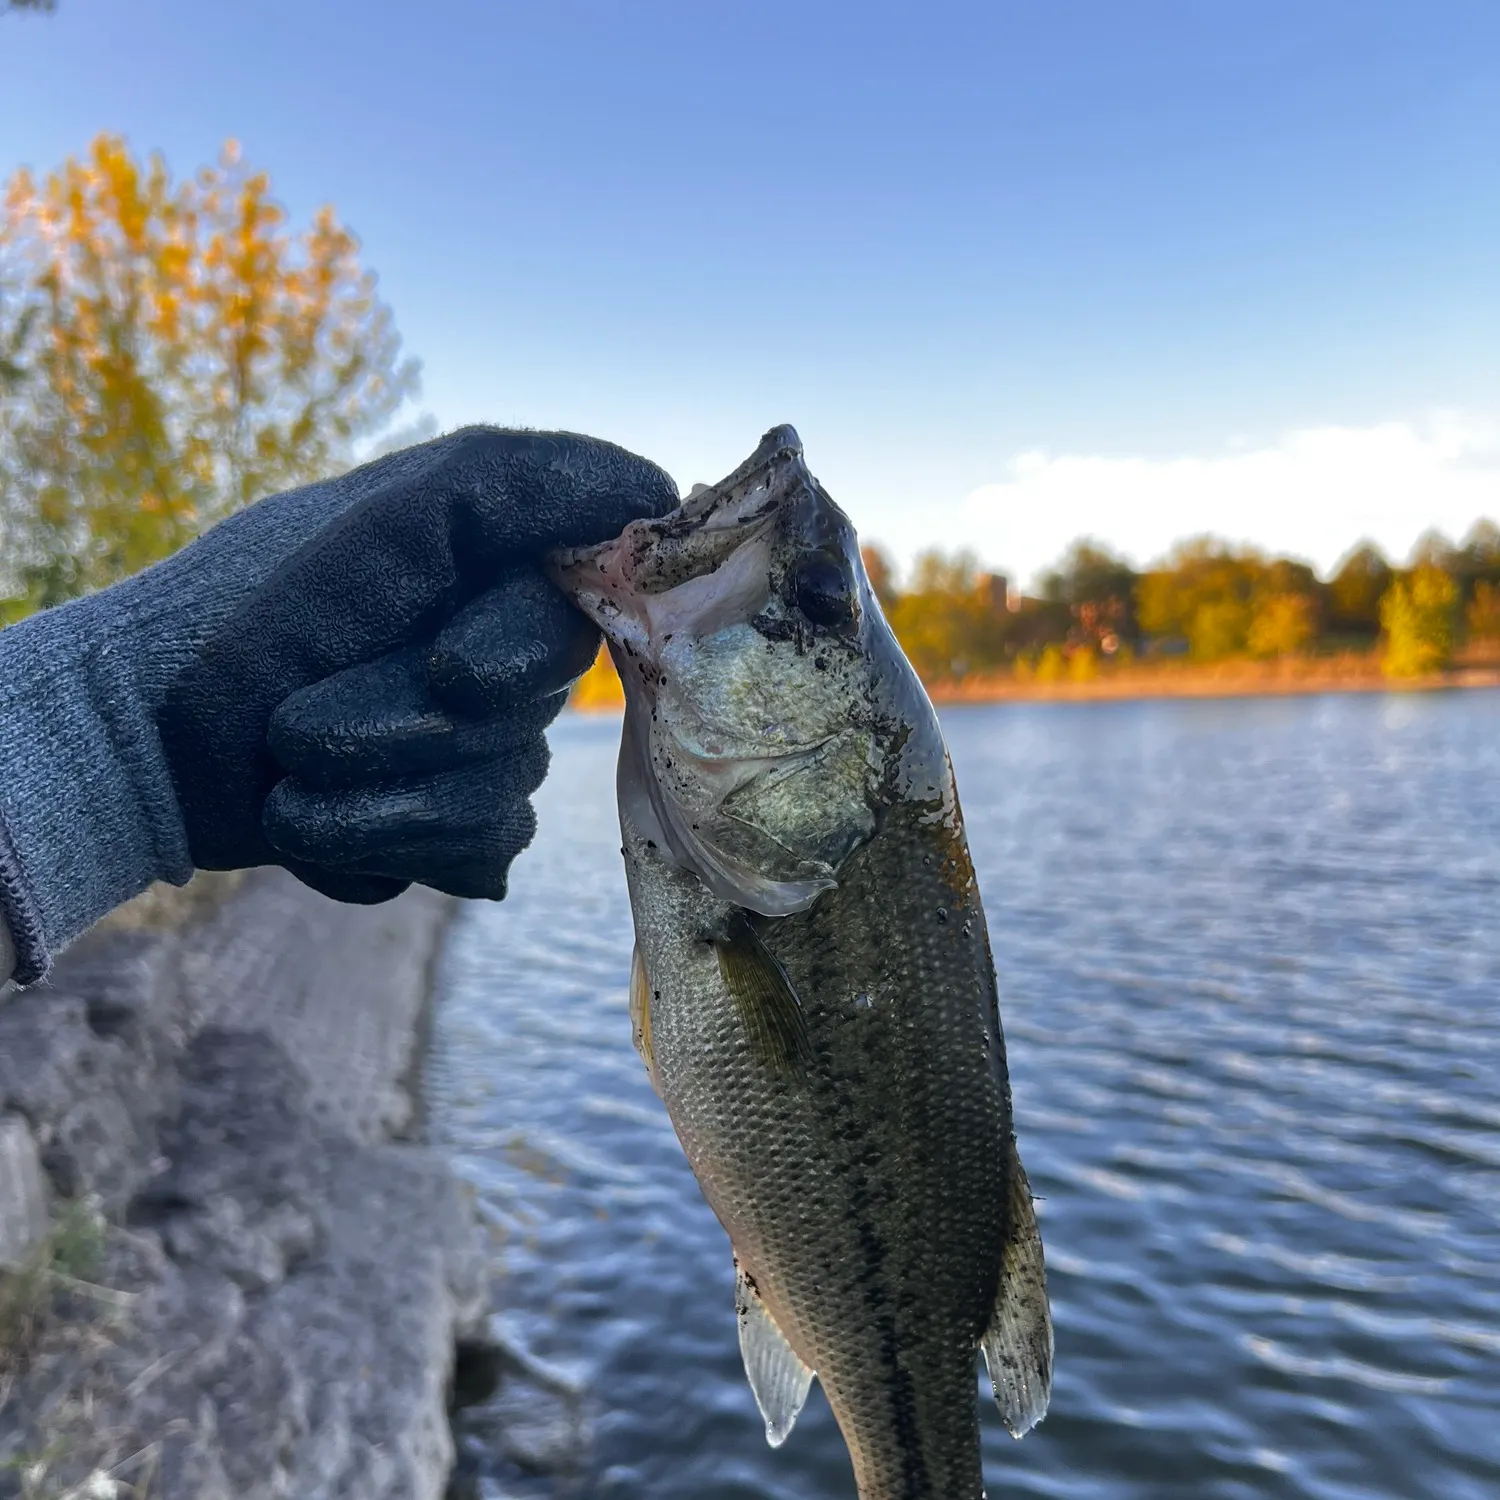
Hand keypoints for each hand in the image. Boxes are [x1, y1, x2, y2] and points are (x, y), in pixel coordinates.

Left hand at [155, 427, 676, 902]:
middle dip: (404, 717)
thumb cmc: (245, 614)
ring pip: (502, 791)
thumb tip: (655, 488)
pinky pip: (479, 852)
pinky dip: (378, 839)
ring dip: (372, 787)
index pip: (603, 598)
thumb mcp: (376, 521)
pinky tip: (317, 818)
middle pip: (535, 707)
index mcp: (498, 570)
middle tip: (302, 720)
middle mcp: (507, 654)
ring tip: (285, 769)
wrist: (142, 749)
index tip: (453, 668)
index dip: (529, 645)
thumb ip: (516, 484)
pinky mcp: (462, 831)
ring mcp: (490, 750)